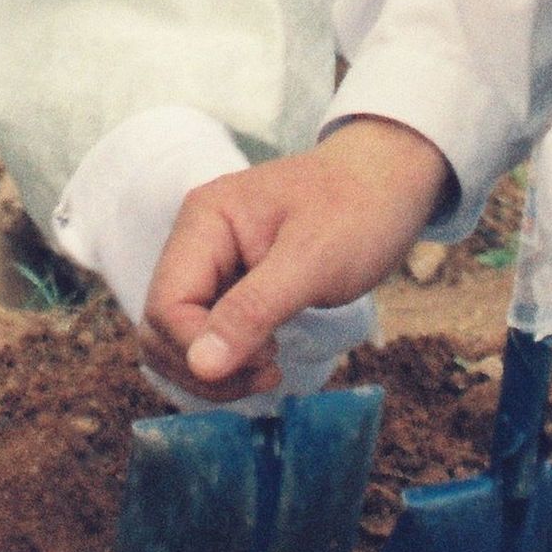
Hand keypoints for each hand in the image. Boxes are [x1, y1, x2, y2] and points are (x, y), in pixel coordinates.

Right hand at [55, 104, 380, 408]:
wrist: (390, 181)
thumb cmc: (359, 208)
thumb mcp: (313, 261)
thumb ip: (253, 311)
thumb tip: (200, 366)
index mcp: (204, 220)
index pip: (167, 305)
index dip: (201, 349)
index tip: (267, 361)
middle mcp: (196, 241)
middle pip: (161, 327)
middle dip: (205, 366)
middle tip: (271, 370)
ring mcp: (211, 264)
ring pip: (178, 339)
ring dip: (216, 369)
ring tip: (272, 367)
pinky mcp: (230, 284)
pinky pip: (207, 334)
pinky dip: (230, 359)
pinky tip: (269, 358)